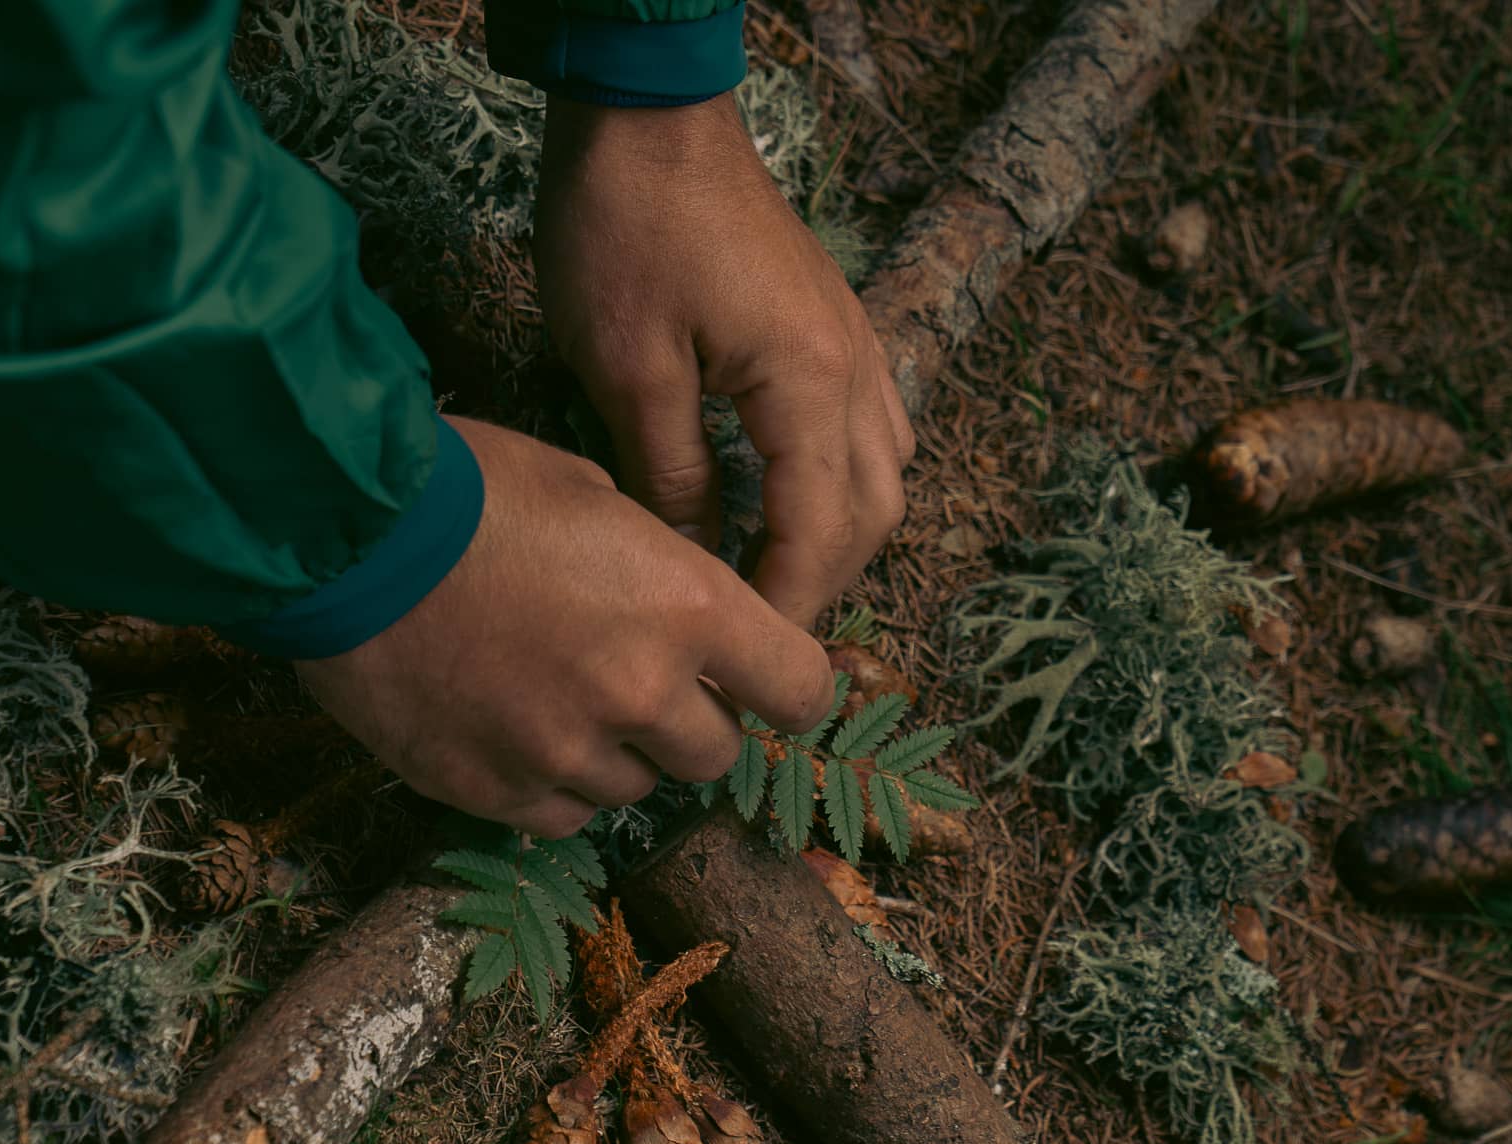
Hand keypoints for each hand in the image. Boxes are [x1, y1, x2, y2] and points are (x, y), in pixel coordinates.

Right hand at [295, 417, 835, 836]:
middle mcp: (641, 692)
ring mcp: (566, 752)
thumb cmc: (467, 487)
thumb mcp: (592, 493)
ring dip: (620, 750)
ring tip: (558, 691)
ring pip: (639, 786)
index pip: (800, 690)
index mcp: (685, 605)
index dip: (789, 686)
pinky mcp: (494, 792)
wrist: (337, 533)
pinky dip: (555, 783)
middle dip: (692, 717)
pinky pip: (564, 814)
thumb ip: (659, 565)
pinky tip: (517, 728)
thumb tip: (686, 610)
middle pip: (718, 751)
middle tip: (640, 675)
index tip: (766, 680)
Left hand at [535, 94, 913, 628]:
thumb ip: (671, 476)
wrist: (650, 114)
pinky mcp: (835, 323)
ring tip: (770, 573)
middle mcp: (856, 368)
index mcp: (809, 384)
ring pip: (885, 472)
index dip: (787, 605)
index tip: (750, 661)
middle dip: (822, 581)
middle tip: (757, 628)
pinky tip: (785, 495)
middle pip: (874, 512)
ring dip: (838, 535)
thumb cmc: (626, 228)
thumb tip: (694, 563)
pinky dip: (840, 481)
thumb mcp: (626, 368)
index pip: (820, 531)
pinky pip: (871, 426)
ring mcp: (856, 341)